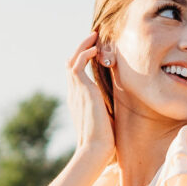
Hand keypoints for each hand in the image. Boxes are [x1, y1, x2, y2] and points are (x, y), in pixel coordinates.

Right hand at [64, 35, 116, 170]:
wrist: (95, 150)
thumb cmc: (102, 143)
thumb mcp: (105, 122)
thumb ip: (106, 111)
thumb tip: (115, 112)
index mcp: (78, 101)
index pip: (76, 76)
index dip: (82, 62)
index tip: (94, 52)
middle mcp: (74, 94)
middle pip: (71, 64)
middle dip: (82, 49)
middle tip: (94, 38)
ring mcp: (76, 92)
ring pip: (73, 60)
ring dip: (83, 46)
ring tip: (94, 36)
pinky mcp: (82, 90)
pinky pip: (77, 64)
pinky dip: (84, 53)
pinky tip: (94, 49)